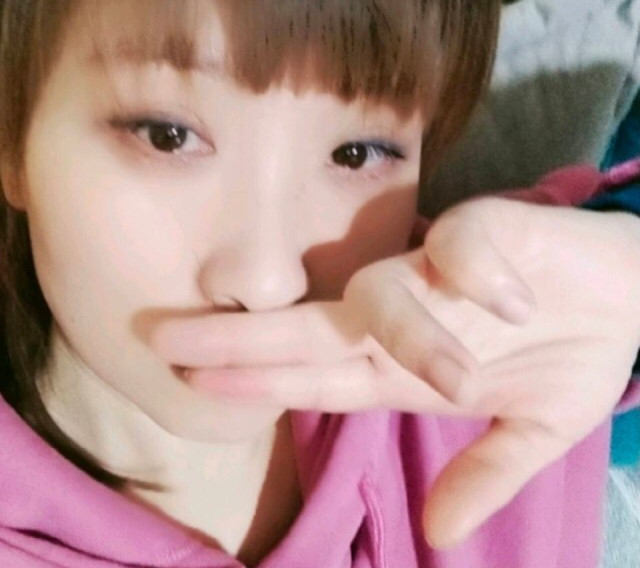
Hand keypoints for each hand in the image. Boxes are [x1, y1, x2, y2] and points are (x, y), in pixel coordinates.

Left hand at [150, 199, 639, 546]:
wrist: (627, 291)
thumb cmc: (568, 350)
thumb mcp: (534, 430)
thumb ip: (485, 473)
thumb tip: (442, 540)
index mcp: (403, 366)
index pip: (315, 377)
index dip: (257, 382)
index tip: (193, 382)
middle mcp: (404, 317)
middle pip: (312, 331)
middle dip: (245, 340)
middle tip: (171, 343)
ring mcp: (438, 273)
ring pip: (381, 295)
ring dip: (406, 334)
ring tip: (449, 376)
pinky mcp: (485, 230)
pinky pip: (465, 249)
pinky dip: (482, 275)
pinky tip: (510, 300)